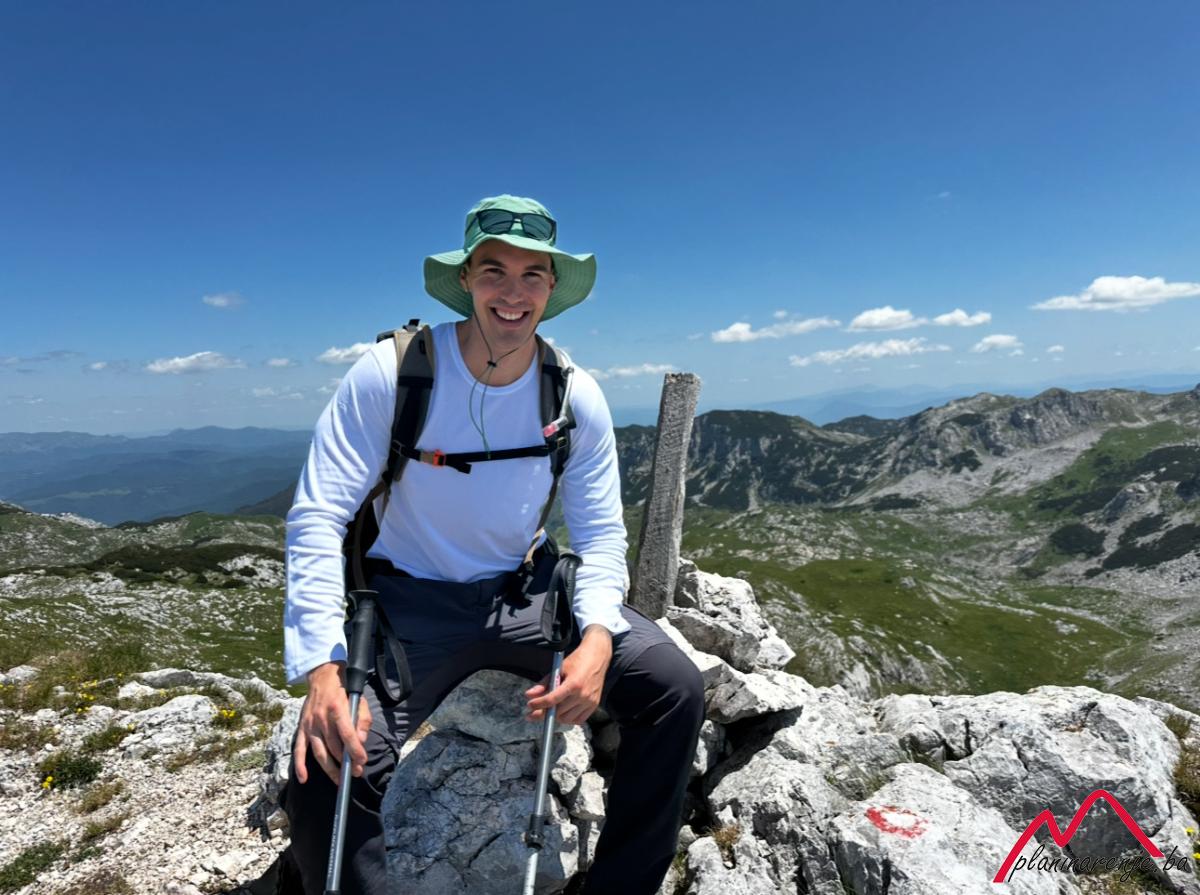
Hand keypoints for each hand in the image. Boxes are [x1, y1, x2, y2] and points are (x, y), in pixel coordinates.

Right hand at [292, 661, 371, 785]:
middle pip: (334, 747)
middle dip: (346, 763)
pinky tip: (303, 778)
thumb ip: (362, 720)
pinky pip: (299, 749)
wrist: (322, 677)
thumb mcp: (358, 700)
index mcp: (337, 709)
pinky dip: (299, 765)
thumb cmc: (343, 691)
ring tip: (339, 780)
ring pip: (319, 752)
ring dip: (329, 769)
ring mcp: (309, 725)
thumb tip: (361, 741)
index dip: (355, 750)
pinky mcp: (301, 728)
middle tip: (356, 772)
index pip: (347, 734)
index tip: (362, 761)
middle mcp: (321, 718)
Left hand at [524, 626, 611, 725]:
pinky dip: (569, 719)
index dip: (538, 704)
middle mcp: (583, 695)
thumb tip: (529, 695)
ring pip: (567, 718)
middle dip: (544, 712)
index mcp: (573, 684)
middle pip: (558, 712)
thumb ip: (544, 683)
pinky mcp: (594, 705)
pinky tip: (563, 712)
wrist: (597, 657)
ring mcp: (589, 701)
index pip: (552, 699)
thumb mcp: (558, 668)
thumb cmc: (578, 661)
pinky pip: (579, 720)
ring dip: (556, 716)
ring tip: (550, 710)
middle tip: (535, 710)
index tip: (530, 705)